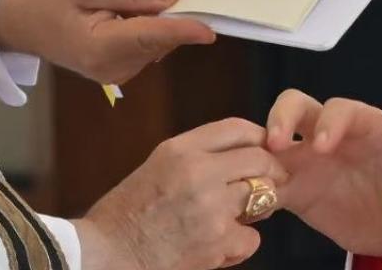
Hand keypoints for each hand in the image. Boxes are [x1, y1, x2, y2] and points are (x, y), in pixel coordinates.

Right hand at [0, 0, 215, 84]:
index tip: (210, 27)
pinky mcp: (120, 68)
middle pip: (159, 40)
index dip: (183, 30)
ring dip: (162, 18)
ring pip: (157, 42)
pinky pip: (147, 44)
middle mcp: (113, 68)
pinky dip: (151, 24)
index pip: (151, 38)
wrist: (19, 20)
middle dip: (174, 14)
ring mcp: (117, 72)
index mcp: (100, 49)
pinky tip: (139, 4)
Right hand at [75, 118, 285, 269]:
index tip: (266, 149)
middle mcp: (199, 172)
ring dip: (259, 209)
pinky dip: (241, 245)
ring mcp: (211, 207)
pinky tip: (220, 247)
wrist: (108, 253)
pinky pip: (252, 238)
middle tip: (274, 183)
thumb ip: (195, 157)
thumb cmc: (127, 213)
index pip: (237, 128)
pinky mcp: (218, 241)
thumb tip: (238, 155)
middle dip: (272, 172)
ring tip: (241, 217)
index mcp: (180, 149)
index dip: (259, 138)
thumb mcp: (157, 166)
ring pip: (263, 197)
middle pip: (259, 160)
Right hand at [265, 90, 381, 269]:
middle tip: (275, 143)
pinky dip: (255, 189)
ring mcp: (312, 162)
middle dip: (281, 117)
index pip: (345, 110)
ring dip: (258, 152)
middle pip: (298, 106)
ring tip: (252, 176)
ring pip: (274, 140)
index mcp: (370, 128)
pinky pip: (268, 183)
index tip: (323, 144)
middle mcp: (334, 136)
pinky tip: (248, 203)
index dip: (331, 121)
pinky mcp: (299, 191)